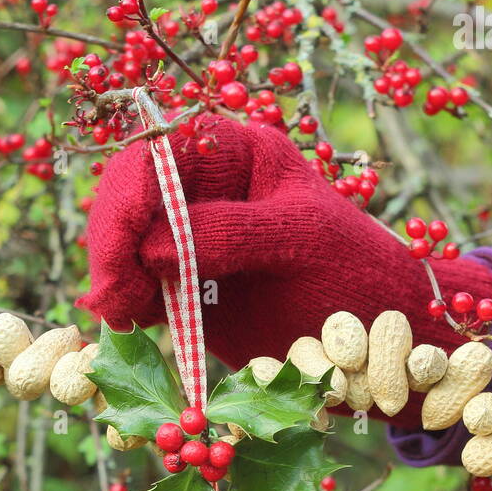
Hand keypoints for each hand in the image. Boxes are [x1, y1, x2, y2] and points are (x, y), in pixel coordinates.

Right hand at [78, 117, 491, 429]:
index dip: (131, 191)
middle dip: (113, 241)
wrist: (378, 337)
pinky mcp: (185, 288)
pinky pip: (138, 288)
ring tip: (122, 316)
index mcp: (238, 154)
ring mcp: (190, 240)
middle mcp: (206, 189)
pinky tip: (128, 323)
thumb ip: (230, 234)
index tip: (123, 241)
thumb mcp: (301, 240)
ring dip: (113, 277)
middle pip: (129, 197)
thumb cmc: (356, 273)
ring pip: (124, 243)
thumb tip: (151, 246)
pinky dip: (125, 304)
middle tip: (115, 296)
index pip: (161, 152)